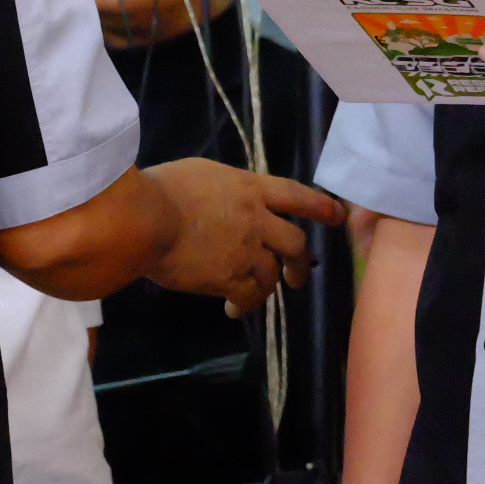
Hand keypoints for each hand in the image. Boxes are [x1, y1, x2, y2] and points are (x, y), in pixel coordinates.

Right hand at [144, 157, 346, 315]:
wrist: (146, 219)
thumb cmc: (163, 188)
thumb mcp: (202, 174)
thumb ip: (224, 189)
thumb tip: (225, 201)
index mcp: (250, 189)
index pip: (296, 195)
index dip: (320, 206)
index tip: (337, 216)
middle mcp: (256, 220)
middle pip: (296, 243)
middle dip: (301, 262)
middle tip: (297, 276)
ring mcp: (245, 251)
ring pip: (272, 274)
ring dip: (268, 286)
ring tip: (254, 296)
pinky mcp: (229, 279)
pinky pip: (249, 297)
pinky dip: (245, 305)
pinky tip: (233, 309)